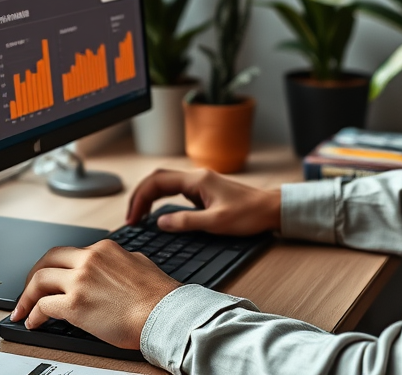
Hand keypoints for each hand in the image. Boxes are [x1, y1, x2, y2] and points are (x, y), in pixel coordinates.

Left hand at [9, 240, 180, 349]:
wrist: (164, 313)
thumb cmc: (157, 295)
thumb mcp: (138, 263)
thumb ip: (119, 262)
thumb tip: (112, 268)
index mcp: (104, 249)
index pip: (71, 254)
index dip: (57, 268)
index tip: (53, 279)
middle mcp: (89, 260)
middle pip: (48, 260)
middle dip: (34, 275)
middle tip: (29, 289)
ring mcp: (80, 281)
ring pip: (39, 280)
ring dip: (27, 295)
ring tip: (23, 309)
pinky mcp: (74, 305)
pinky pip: (43, 306)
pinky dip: (33, 314)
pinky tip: (33, 322)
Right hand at [127, 168, 281, 234]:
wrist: (270, 210)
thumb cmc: (248, 215)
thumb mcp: (215, 223)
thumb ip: (186, 222)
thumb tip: (159, 223)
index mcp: (197, 180)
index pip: (157, 182)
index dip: (140, 199)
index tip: (133, 219)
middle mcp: (196, 177)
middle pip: (157, 180)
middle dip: (140, 197)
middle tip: (131, 219)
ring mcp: (200, 183)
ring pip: (165, 183)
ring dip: (149, 197)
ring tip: (138, 217)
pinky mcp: (204, 191)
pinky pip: (175, 191)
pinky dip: (161, 200)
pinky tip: (158, 214)